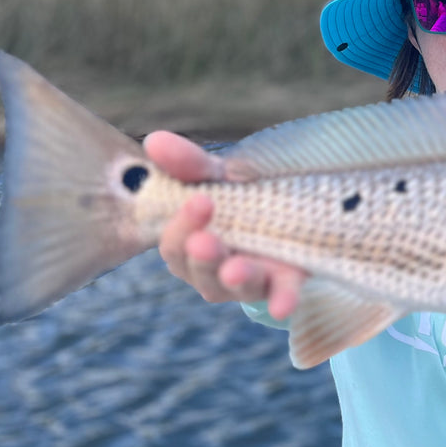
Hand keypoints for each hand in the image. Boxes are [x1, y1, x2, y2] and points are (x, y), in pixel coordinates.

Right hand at [144, 130, 308, 319]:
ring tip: (235, 268)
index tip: (201, 199)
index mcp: (188, 245)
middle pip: (201, 273)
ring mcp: (250, 281)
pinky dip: (281, 301)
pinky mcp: (285, 283)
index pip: (174, 245)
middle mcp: (214, 271)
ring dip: (236, 279)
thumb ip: (189, 163)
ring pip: (237, 289)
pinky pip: (281, 296)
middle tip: (206, 241)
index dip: (182, 226)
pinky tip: (282, 307)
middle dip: (203, 257)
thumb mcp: (217, 176)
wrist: (290, 206)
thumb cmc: (238, 195)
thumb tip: (154, 140)